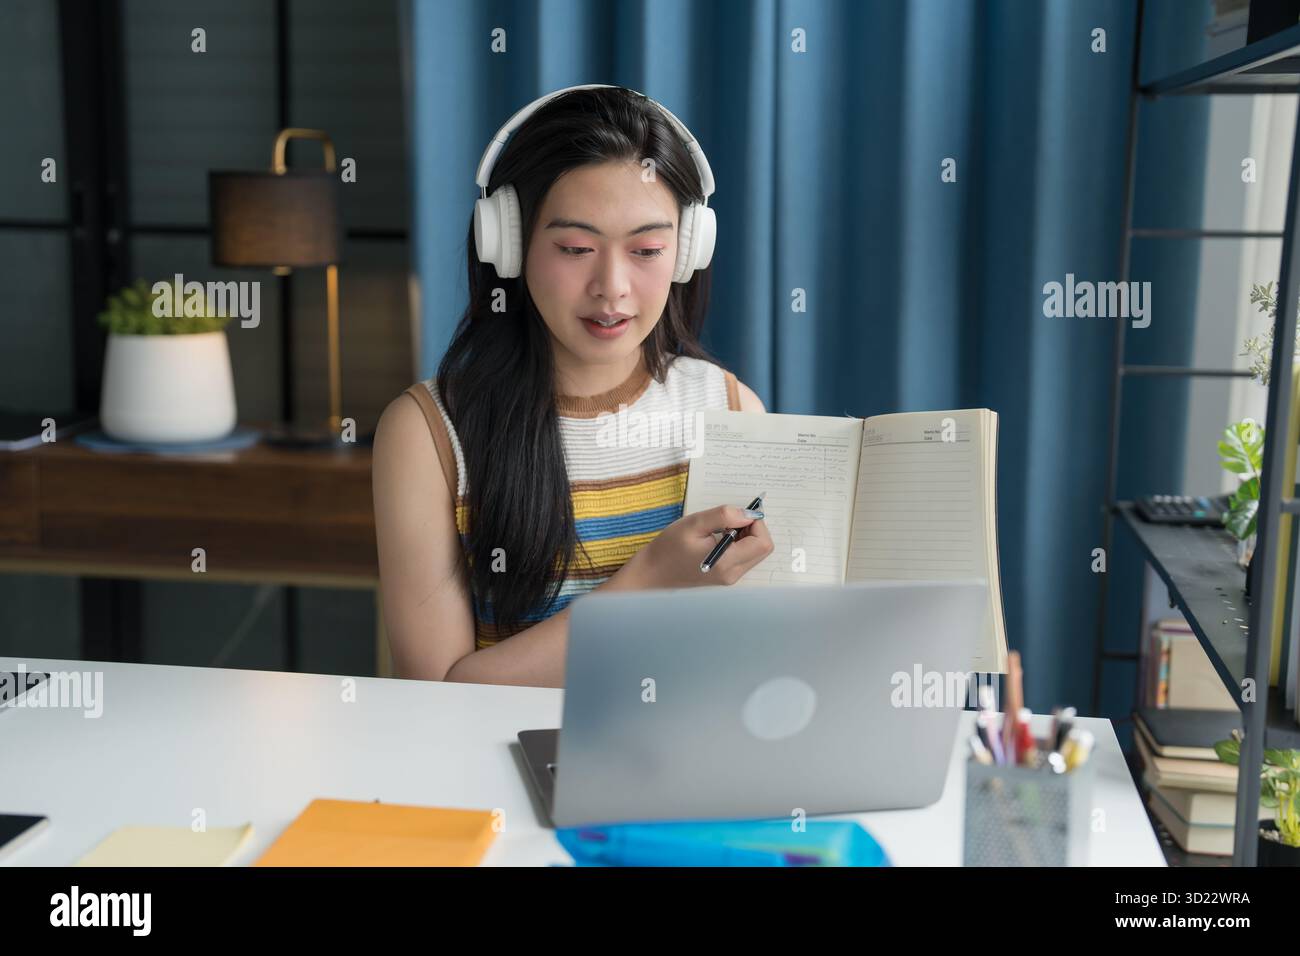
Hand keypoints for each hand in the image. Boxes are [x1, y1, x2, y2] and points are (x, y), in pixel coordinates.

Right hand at [613, 504, 773, 589]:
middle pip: (763, 549)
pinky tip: (718, 538)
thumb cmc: (668, 548)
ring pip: (755, 553)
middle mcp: (732, 575)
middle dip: (753, 529)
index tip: (737, 513)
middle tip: (730, 519)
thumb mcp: (694, 523)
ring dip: (746, 535)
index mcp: (726, 563)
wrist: (652, 573)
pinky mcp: (725, 577)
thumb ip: (724, 516)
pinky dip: (739, 543)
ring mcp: (730, 578)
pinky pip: (744, 557)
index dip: (756, 523)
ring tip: (721, 528)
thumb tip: (749, 513)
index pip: (762, 543)